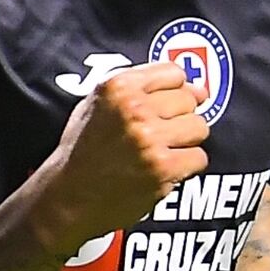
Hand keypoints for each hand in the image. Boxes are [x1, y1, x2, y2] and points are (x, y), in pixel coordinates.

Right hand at [34, 64, 208, 253]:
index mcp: (118, 87)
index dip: (174, 92)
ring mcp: (149, 139)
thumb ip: (143, 89)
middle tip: (159, 136)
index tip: (167, 107)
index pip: (173, 73)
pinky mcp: (162, 168)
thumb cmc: (84, 150)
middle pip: (188, 100)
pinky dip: (186, 167)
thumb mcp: (98, 104)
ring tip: (162, 152)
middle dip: (179, 118)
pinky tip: (164, 170)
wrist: (68, 197)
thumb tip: (200, 91)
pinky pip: (198, 157)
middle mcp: (134, 109)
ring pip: (199, 127)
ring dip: (185, 142)